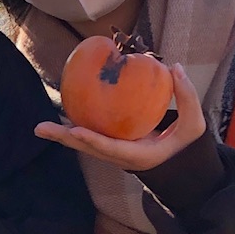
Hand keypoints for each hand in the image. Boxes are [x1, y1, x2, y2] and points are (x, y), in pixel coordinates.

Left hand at [36, 62, 207, 172]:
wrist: (180, 165)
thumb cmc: (185, 145)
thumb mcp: (193, 125)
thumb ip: (187, 98)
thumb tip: (174, 67)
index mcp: (138, 156)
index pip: (111, 149)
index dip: (93, 140)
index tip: (75, 130)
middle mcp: (120, 158)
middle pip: (88, 149)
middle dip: (65, 139)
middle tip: (41, 129)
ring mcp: (113, 153)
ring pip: (84, 145)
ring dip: (63, 135)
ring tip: (41, 127)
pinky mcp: (111, 146)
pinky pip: (90, 136)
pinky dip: (75, 128)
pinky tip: (61, 115)